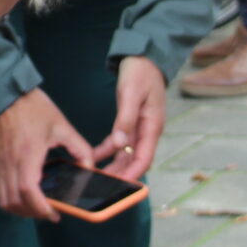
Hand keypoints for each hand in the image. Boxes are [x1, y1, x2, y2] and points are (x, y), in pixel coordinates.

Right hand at [0, 87, 96, 220]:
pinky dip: (13, 200)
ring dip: (22, 210)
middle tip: (51, 212)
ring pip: (5, 202)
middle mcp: (9, 164)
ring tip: (39, 207)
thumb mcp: (62, 126)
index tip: (55, 213)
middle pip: (15, 203)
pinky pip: (0, 192)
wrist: (4, 95)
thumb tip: (89, 169)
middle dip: (34, 214)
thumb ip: (79, 149)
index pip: (28, 192)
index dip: (41, 208)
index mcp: (27, 154)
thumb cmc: (33, 109)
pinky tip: (28, 194)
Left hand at [96, 56, 166, 180]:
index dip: (133, 174)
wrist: (144, 58)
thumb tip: (121, 144)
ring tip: (96, 176)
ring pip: (126, 154)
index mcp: (152, 126)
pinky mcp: (131, 123)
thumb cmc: (141, 73)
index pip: (145, 158)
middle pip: (135, 160)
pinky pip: (119, 143)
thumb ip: (125, 119)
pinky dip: (108, 150)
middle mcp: (148, 131)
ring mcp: (140, 128)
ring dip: (113, 165)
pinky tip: (94, 156)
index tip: (120, 187)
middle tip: (101, 187)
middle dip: (120, 175)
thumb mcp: (131, 93)